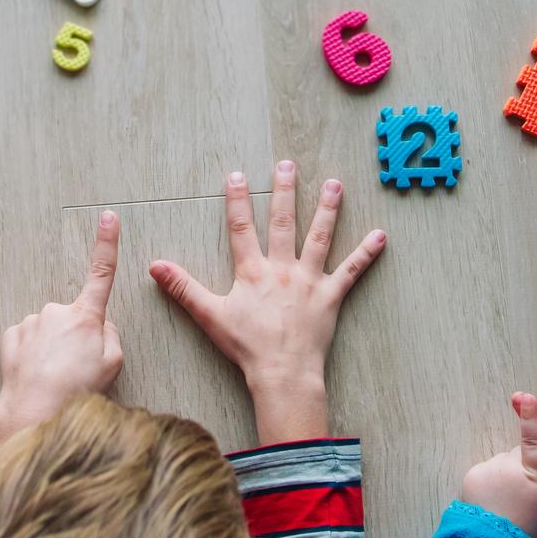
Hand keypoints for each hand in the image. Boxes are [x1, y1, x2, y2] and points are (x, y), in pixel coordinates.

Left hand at [0, 211, 123, 449]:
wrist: (33, 410)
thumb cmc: (76, 391)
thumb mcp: (113, 364)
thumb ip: (111, 335)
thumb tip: (99, 325)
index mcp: (86, 316)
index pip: (102, 272)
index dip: (107, 243)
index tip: (109, 217)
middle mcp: (57, 312)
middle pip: (73, 318)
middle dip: (75, 337)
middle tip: (76, 368)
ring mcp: (32, 322)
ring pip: (49, 330)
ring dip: (52, 348)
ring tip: (55, 376)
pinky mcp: (12, 334)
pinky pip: (29, 339)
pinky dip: (33, 354)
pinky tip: (36, 373)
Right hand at [150, 161, 384, 445]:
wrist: (281, 371)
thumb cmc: (246, 346)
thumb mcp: (209, 316)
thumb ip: (183, 288)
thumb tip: (155, 266)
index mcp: (252, 271)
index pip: (242, 228)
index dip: (237, 201)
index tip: (237, 175)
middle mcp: (282, 268)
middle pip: (283, 223)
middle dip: (284, 192)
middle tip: (287, 165)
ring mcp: (309, 280)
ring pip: (320, 237)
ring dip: (328, 209)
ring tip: (335, 184)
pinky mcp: (331, 296)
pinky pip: (351, 271)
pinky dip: (366, 254)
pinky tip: (381, 236)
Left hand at [458, 393, 536, 537]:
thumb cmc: (529, 524)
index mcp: (535, 474)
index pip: (533, 440)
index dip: (529, 418)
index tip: (526, 397)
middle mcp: (510, 466)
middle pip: (518, 455)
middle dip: (520, 467)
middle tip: (520, 493)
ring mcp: (490, 468)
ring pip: (501, 462)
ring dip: (504, 474)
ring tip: (505, 499)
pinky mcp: (474, 473)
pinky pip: (487, 469)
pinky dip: (489, 480)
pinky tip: (492, 498)